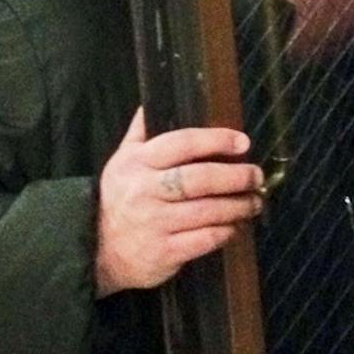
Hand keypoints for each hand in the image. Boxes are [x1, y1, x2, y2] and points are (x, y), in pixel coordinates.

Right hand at [94, 109, 263, 297]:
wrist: (97, 248)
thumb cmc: (119, 198)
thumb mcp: (122, 161)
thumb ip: (140, 132)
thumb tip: (153, 101)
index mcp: (138, 163)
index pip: (182, 144)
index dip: (215, 140)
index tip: (242, 142)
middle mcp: (146, 191)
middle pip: (199, 179)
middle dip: (235, 176)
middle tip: (256, 175)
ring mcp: (155, 223)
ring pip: (206, 211)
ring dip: (237, 206)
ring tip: (254, 202)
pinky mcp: (164, 252)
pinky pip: (204, 240)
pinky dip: (225, 232)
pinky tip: (235, 226)